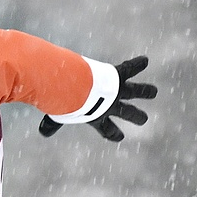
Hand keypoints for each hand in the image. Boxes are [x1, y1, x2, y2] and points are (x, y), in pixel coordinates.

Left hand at [39, 56, 156, 142]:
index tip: (119, 137)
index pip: (107, 130)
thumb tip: (42, 133)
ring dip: (145, 91)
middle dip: (136, 116)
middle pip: (128, 113)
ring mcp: (117, 91)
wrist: (74, 89)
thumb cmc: (66, 103)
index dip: (113, 134)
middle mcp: (111, 105)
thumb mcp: (59, 115)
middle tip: (143, 119)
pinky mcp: (118, 76)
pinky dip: (137, 64)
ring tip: (154, 91)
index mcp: (98, 117)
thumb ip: (51, 124)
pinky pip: (130, 68)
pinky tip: (144, 60)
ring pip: (136, 92)